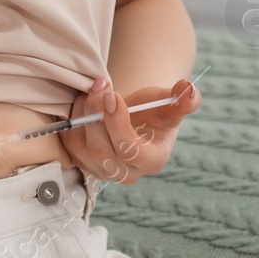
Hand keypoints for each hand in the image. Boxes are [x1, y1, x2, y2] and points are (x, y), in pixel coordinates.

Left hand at [57, 76, 199, 186]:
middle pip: (102, 151)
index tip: (112, 95)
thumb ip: (184, 99)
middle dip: (96, 115)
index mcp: (152, 160)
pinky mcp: (83, 163)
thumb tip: (188, 89)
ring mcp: (102, 171)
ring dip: (83, 114)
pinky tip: (83, 102)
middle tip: (99, 85)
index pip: (131, 151)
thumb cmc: (154, 111)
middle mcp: (126, 172)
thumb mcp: (171, 103)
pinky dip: (72, 120)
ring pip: (83, 147)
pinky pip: (70, 144)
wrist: (135, 118)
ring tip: (93, 90)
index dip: (118, 124)